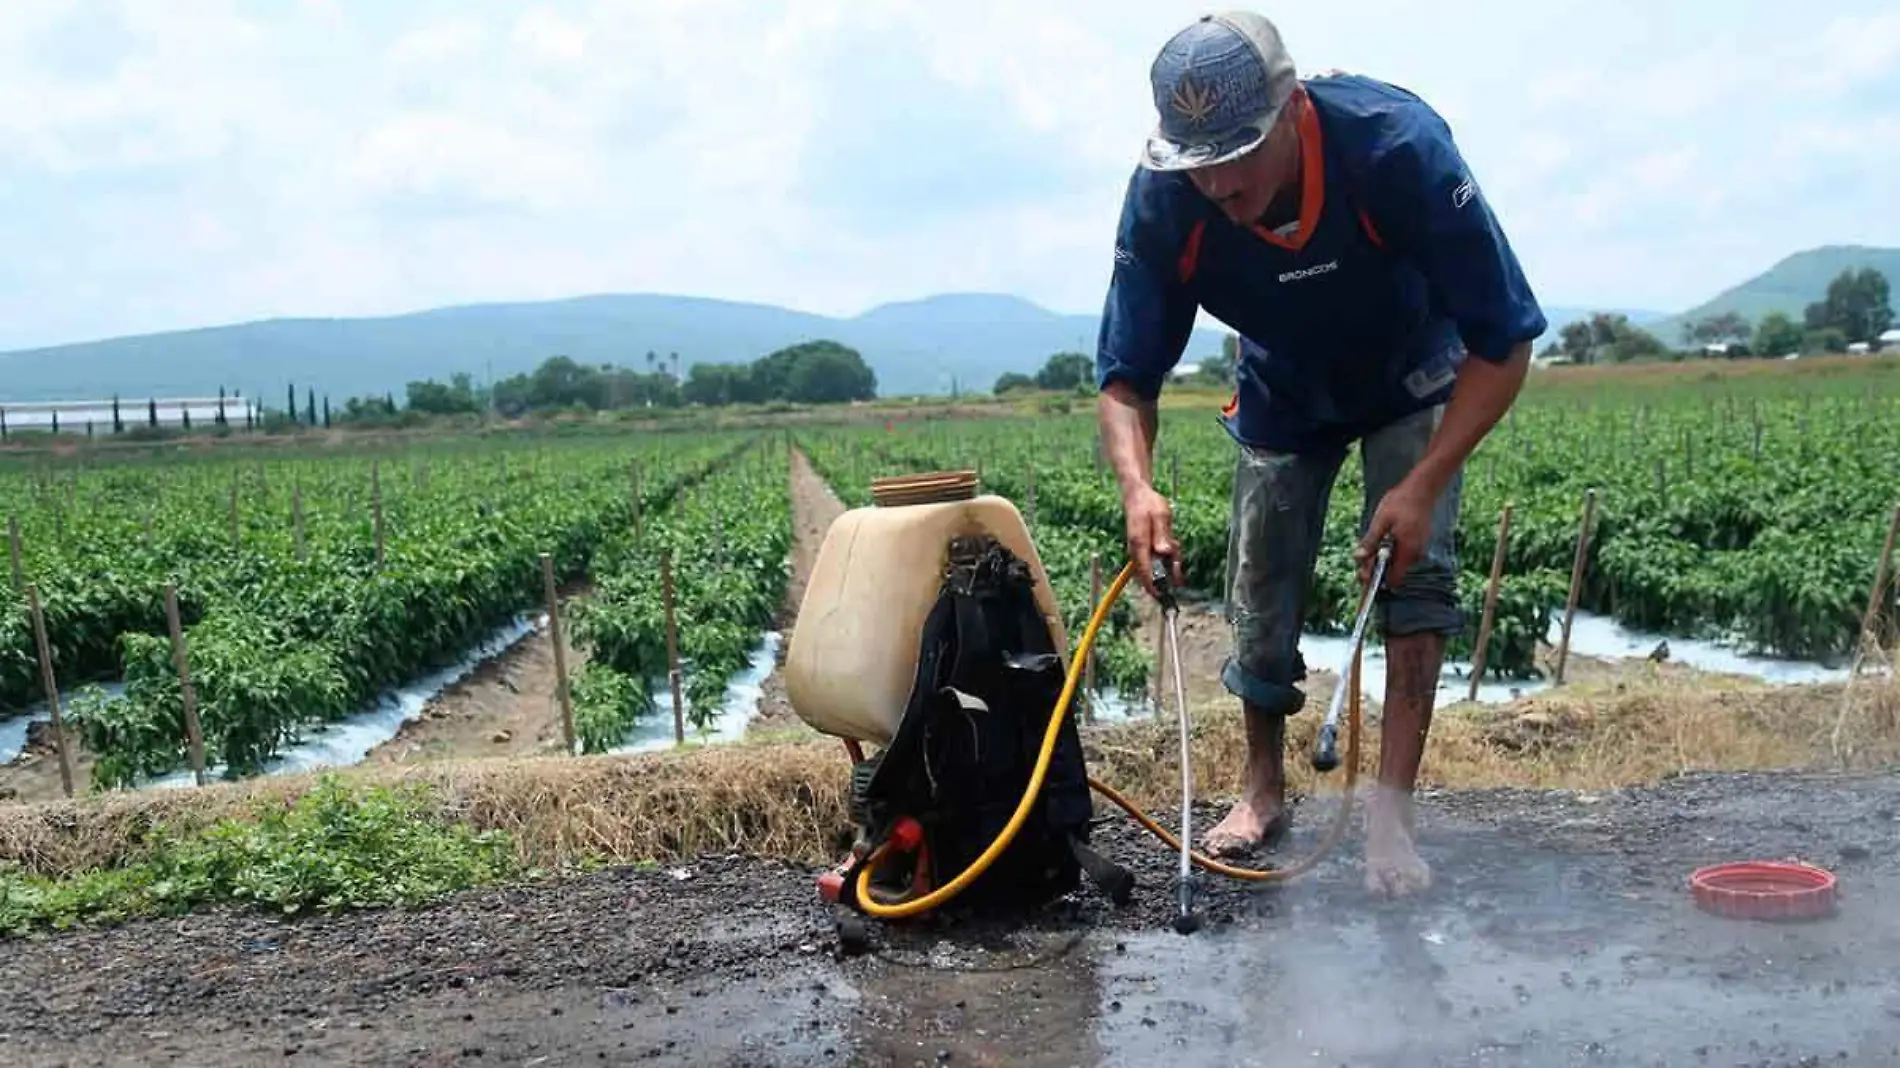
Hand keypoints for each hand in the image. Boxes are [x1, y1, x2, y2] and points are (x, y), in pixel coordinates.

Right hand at [1123, 483, 1183, 599]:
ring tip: (1174, 543)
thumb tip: (1164, 552)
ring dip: (1171, 560)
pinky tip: (1172, 542)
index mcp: (1140, 544)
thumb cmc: (1148, 504)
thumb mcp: (1161, 516)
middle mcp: (1138, 550)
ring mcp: (1141, 550)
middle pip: (1154, 572)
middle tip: (1178, 563)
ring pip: (1158, 565)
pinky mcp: (1145, 548)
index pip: (1145, 571)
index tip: (1162, 596)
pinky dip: (1169, 554)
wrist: (1137, 496)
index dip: (1153, 586)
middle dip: (1169, 571)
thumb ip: (1162, 535)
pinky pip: (1159, 558)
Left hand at [1357, 478, 1434, 588]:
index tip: (1362, 579)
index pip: (1392, 578)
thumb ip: (1370, 542)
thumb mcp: (1381, 522)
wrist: (1422, 488)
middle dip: (1376, 568)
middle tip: (1361, 558)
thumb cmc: (1401, 502)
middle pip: (1394, 571)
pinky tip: (1383, 540)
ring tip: (1371, 547)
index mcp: (1408, 551)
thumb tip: (1358, 558)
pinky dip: (1392, 551)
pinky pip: (1403, 553)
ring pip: (1398, 561)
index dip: (1376, 581)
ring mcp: (1419, 548)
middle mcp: (1416, 553)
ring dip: (1383, 558)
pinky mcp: (1419, 541)